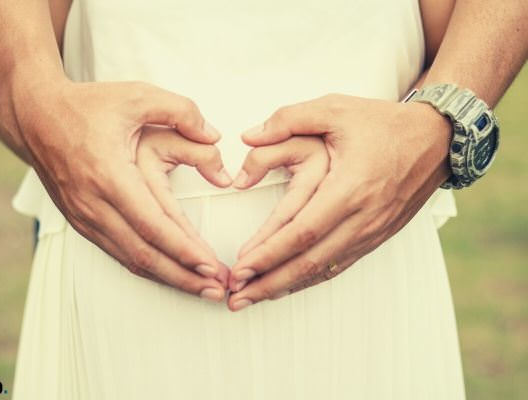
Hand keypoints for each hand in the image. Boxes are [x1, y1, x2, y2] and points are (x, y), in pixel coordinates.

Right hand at [10, 78, 231, 301]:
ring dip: (169, 278)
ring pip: (131, 260)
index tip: (213, 267)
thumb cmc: (89, 105)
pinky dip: (147, 268)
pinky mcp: (82, 222)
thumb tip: (215, 136)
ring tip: (202, 289)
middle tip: (219, 291)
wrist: (36, 115)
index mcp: (109, 174)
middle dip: (184, 276)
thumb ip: (182, 111)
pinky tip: (171, 273)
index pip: (153, 224)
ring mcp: (84, 217)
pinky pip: (118, 253)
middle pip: (144, 253)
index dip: (184, 250)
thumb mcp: (137, 95)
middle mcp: (94, 203)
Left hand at [227, 93, 451, 310]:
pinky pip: (339, 265)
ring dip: (286, 286)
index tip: (239, 268)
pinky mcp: (376, 236)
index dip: (269, 253)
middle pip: (309, 261)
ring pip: (323, 269)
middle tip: (236, 298)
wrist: (435, 138)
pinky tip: (288, 285)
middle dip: (269, 282)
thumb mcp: (335, 108)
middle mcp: (362, 217)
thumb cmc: (382, 123)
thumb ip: (288, 119)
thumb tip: (248, 136)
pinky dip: (310, 279)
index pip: (302, 231)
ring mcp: (372, 231)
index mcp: (350, 187)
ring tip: (253, 298)